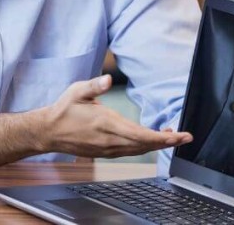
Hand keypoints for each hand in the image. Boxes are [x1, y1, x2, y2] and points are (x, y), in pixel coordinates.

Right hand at [38, 74, 192, 157]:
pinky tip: (150, 140)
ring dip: (156, 144)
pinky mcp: (106, 152)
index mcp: (106, 123)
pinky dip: (144, 147)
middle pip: (145, 145)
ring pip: (139, 150)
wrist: (49, 132)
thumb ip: (94, 85)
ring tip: (171, 136)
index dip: (162, 138)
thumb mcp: (77, 91)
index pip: (140, 135)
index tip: (179, 136)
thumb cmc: (64, 110)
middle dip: (167, 142)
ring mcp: (108, 149)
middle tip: (184, 137)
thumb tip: (108, 80)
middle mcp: (110, 140)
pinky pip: (130, 152)